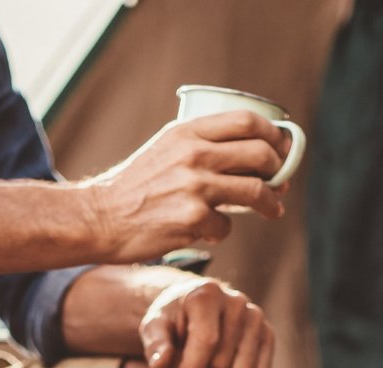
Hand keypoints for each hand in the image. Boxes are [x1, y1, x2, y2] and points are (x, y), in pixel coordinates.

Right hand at [79, 113, 288, 263]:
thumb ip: (201, 145)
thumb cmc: (136, 186)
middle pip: (260, 153)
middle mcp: (193, 154)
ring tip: (273, 210)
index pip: (247, 121)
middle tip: (281, 181)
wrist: (100, 217)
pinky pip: (226, 225)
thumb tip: (251, 153)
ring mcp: (194, 187)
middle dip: (279, 169)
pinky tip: (207, 231)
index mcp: (187, 131)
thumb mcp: (166, 149)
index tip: (282, 147)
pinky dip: (221, 231)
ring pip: (255, 190)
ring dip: (270, 203)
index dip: (274, 134)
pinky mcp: (192, 219)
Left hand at [141, 276, 274, 367]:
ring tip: (205, 367)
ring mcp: (255, 317)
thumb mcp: (154, 328)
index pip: (207, 340)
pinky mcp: (267, 333)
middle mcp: (236, 302)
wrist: (195, 307)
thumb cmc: (172, 320)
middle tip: (189, 364)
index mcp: (207, 294)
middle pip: (222, 363)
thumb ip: (156, 346)